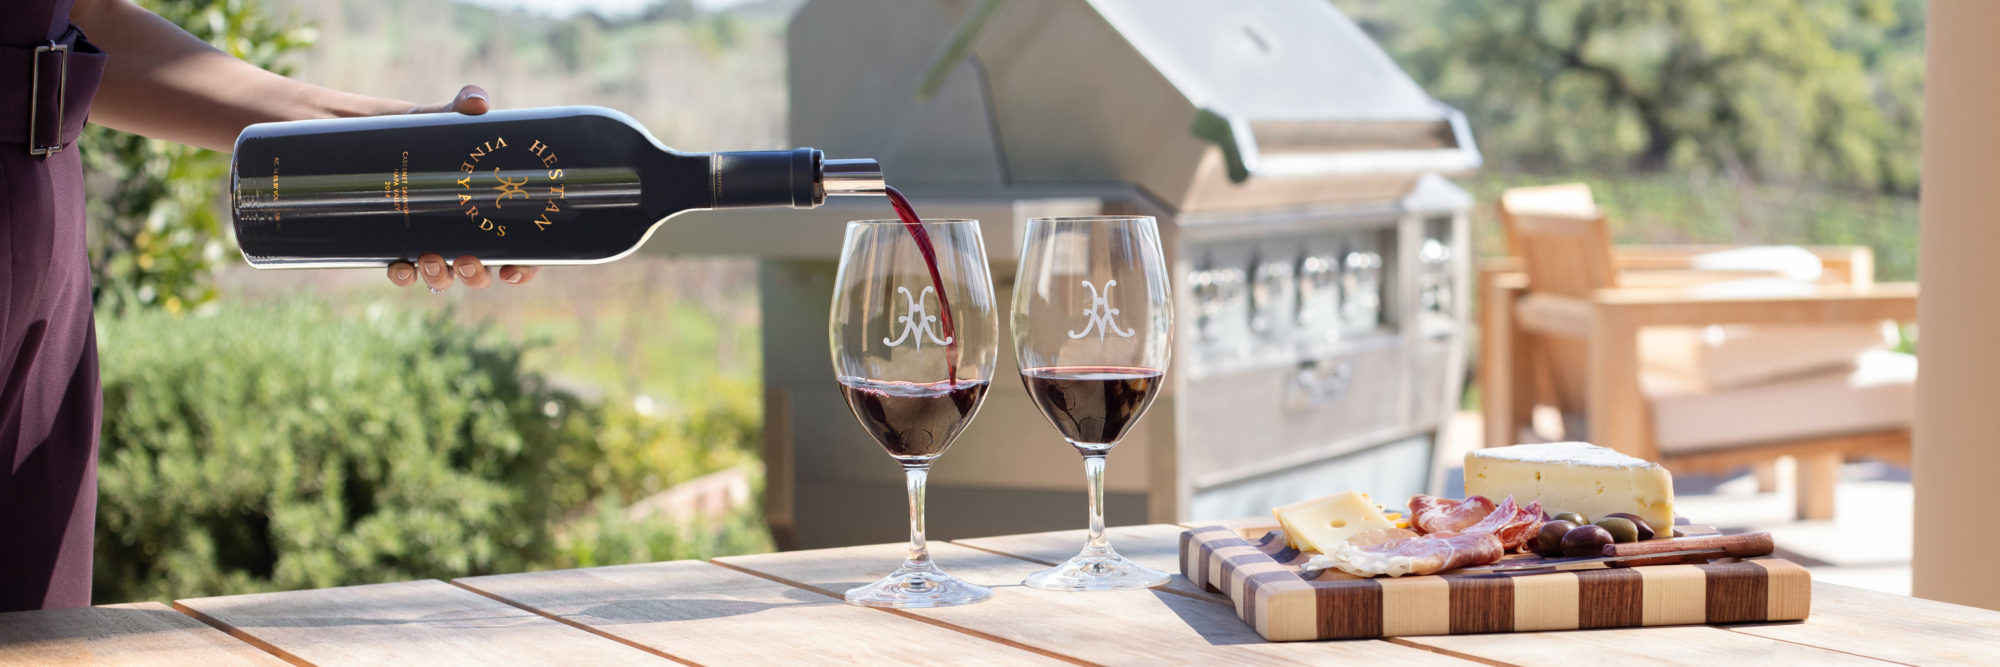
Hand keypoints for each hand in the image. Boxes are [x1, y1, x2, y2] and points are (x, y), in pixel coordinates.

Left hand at [385, 85, 538, 290]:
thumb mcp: (445, 117)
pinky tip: (400, 266)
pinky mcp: (399, 241)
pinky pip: (405, 271)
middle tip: (466, 260)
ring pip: (444, 277)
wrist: (381, 133)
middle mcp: (465, 233)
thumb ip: (463, 104)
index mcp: (492, 211)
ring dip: (441, 277)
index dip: (523, 268)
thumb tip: (477, 101)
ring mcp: (433, 240)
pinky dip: (404, 275)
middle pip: (481, 272)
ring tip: (430, 259)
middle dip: (476, 275)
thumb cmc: (430, 130)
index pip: (521, 250)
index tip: (512, 271)